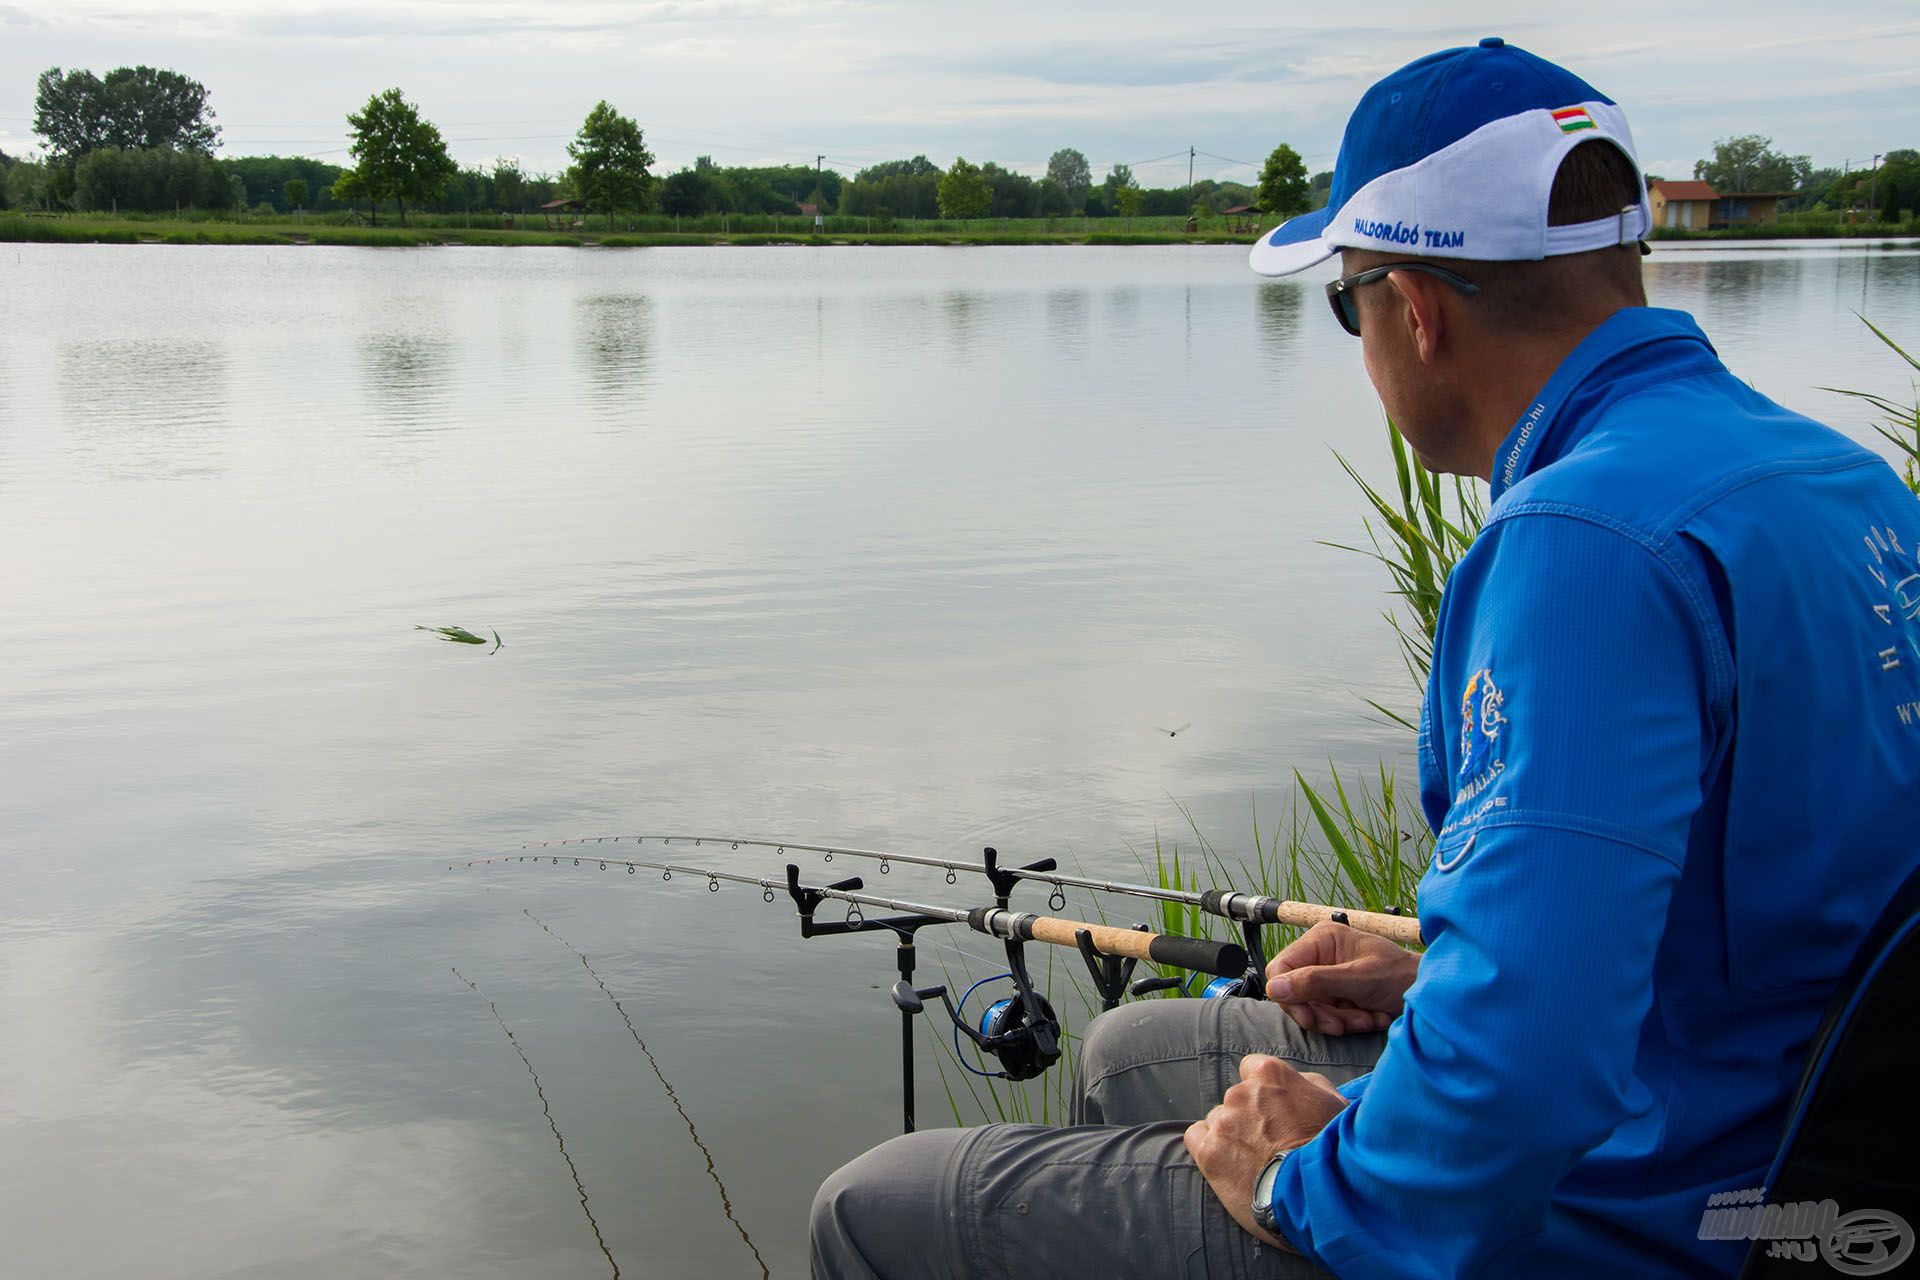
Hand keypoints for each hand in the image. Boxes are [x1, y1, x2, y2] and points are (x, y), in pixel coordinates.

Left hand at [1184, 1054, 1350, 1249]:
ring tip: (1254, 1160)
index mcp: (1269, 1074)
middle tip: (1270, 1142)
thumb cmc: (1333, 1147)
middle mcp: (1241, 1092)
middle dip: (1249, 1116)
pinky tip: (1228, 1163)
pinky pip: (1196, 1138)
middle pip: (1236, 1098)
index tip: (1274, 1109)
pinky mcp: (1209, 1152)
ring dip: (1231, 1135)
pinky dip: (1209, 1147)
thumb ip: (1309, 1084)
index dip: (1263, 1090)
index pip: (1252, 1068)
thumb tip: (1298, 1082)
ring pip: (1218, 1120)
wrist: (1319, 1192)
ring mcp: (1223, 1122)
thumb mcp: (1334, 1103)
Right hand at [1265, 921, 1419, 1035]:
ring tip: (1366, 1019)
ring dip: (1338, 1020)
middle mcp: (1320, 955)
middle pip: (1294, 992)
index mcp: (1321, 939)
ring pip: (1310, 1008)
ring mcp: (1328, 975)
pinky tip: (1369, 1019)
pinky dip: (1346, 1022)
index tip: (1310, 1018)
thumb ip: (1316, 982)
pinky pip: (1326, 1015)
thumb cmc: (1401, 977)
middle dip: (1321, 1013)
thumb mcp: (1359, 979)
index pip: (1281, 969)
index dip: (1290, 996)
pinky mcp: (1337, 994)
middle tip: (1345, 1024)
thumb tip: (1274, 988)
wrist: (1429, 994)